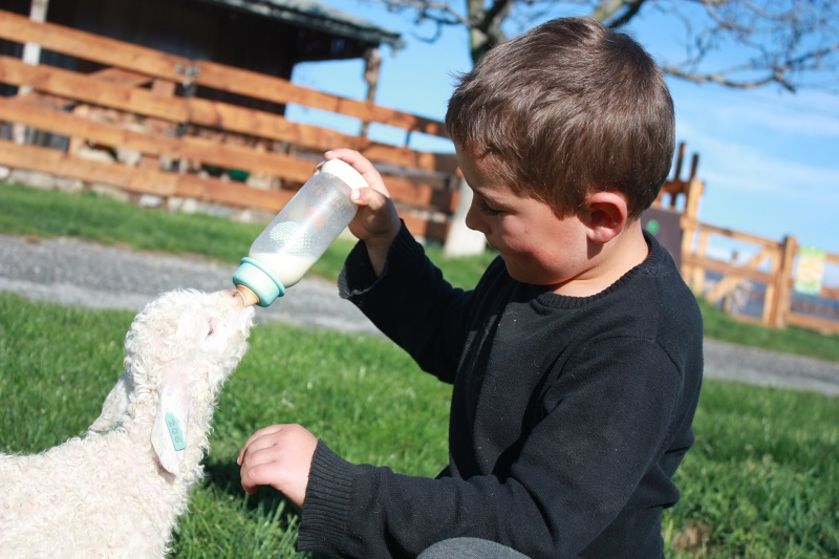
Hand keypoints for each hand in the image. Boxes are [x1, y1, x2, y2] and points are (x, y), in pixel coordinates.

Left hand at [237, 423, 317, 507]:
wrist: (336, 487)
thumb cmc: (320, 474)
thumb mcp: (302, 451)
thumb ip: (284, 448)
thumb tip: (253, 457)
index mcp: (292, 430)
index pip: (261, 435)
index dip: (248, 448)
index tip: (243, 461)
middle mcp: (286, 437)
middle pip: (253, 448)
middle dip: (247, 464)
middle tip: (248, 479)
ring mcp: (282, 452)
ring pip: (250, 462)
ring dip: (246, 476)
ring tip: (252, 487)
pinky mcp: (278, 469)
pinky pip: (252, 475)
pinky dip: (247, 483)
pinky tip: (252, 491)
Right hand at [324, 149, 400, 264]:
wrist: (379, 235)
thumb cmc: (384, 219)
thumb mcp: (381, 208)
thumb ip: (371, 199)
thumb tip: (353, 194)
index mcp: (370, 176)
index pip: (355, 158)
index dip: (342, 154)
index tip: (328, 156)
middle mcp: (359, 180)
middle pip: (342, 165)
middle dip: (328, 163)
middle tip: (317, 171)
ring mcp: (351, 190)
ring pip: (335, 177)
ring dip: (324, 175)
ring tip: (314, 180)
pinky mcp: (344, 201)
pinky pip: (332, 191)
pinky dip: (323, 189)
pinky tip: (315, 194)